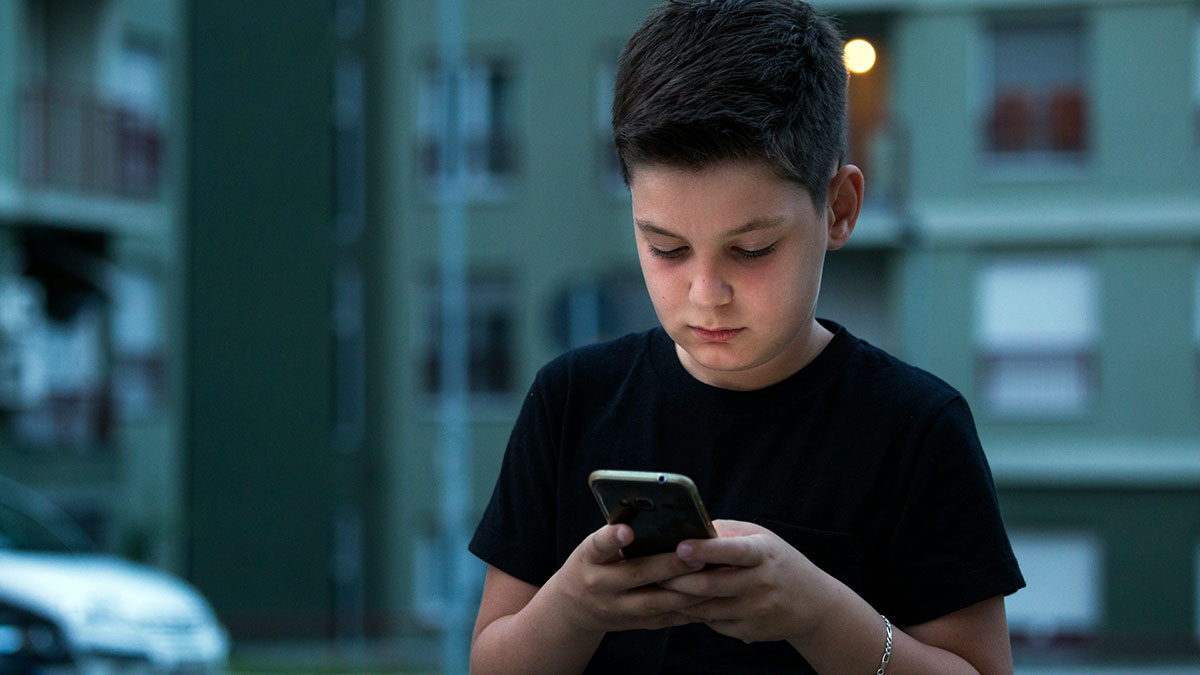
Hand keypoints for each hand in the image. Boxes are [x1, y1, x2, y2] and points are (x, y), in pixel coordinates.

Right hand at [542, 522, 709, 635]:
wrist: (573, 609)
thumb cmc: (592, 564)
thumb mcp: (593, 548)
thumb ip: (617, 535)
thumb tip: (658, 514)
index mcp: (588, 559)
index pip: (598, 546)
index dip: (611, 538)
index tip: (627, 530)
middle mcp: (600, 585)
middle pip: (636, 575)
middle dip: (668, 566)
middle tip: (697, 555)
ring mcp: (616, 609)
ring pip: (655, 602)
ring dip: (685, 591)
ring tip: (711, 576)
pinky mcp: (634, 624)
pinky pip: (664, 619)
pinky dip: (687, 611)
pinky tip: (708, 599)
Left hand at [656, 520, 837, 643]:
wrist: (815, 604)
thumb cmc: (779, 563)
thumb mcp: (762, 539)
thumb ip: (728, 533)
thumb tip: (690, 529)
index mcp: (763, 554)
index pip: (732, 551)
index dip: (705, 550)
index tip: (680, 547)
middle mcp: (761, 583)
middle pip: (710, 585)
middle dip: (676, 579)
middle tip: (650, 571)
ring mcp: (755, 611)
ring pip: (705, 608)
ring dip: (679, 598)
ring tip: (657, 587)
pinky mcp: (750, 632)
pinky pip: (712, 623)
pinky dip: (695, 613)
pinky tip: (682, 603)